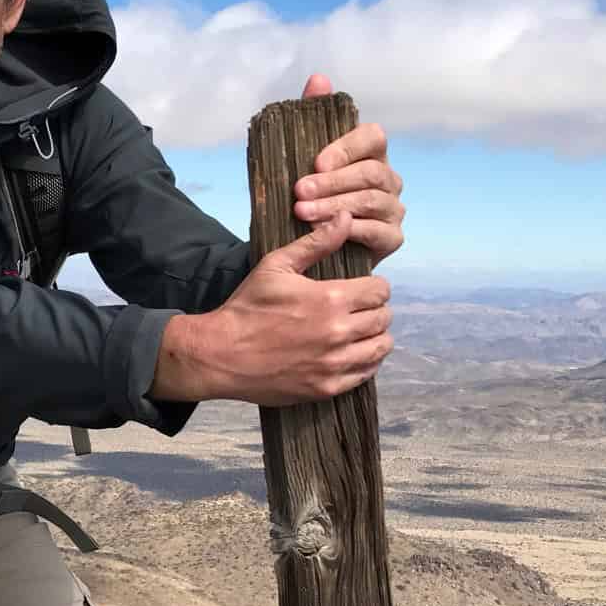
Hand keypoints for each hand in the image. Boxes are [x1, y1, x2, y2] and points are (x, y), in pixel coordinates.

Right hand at [152, 211, 393, 403]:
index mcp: (330, 298)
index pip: (380, 291)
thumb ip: (316, 243)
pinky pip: (365, 374)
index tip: (363, 289)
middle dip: (375, 310)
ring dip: (375, 336)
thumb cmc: (247, 307)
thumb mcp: (277, 266)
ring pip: (380, 347)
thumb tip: (344, 217)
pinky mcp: (326, 387)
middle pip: (383, 318)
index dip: (375, 286)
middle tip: (360, 309)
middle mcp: (338, 332)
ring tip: (361, 331)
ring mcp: (334, 364)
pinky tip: (352, 354)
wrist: (222, 355)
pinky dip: (365, 362)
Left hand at [293, 73, 404, 262]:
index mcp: (371, 153)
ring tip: (303, 213)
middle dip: (332, 182)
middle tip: (299, 191)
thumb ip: (312, 115)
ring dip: (335, 206)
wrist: (311, 242)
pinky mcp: (392, 237)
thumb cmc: (311, 194)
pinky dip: (352, 230)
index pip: (373, 136)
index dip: (346, 147)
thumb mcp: (303, 155)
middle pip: (370, 172)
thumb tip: (319, 79)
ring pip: (372, 200)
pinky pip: (379, 231)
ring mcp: (393, 208)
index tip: (316, 162)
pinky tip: (328, 232)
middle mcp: (388, 178)